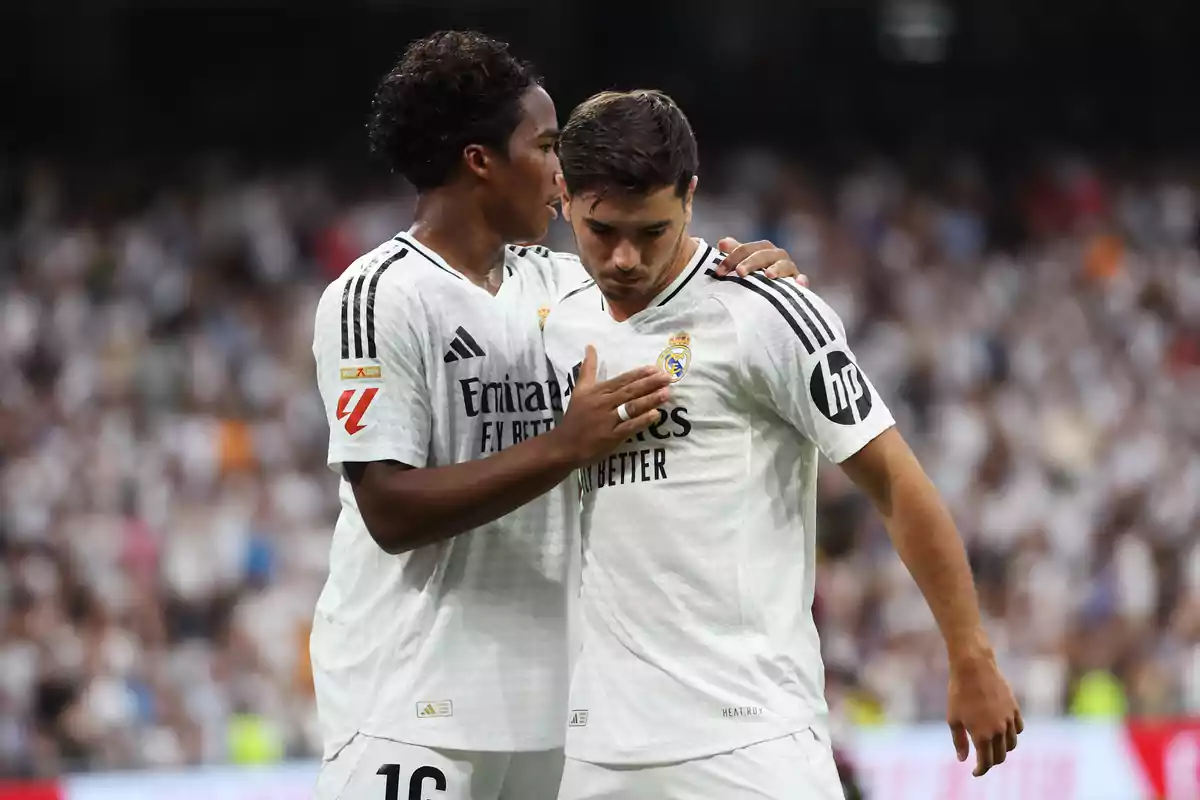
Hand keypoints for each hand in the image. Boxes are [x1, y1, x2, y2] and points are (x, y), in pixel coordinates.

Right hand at [553, 345, 670, 466]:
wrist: (564, 445)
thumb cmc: (575, 416)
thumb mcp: (579, 389)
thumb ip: (587, 368)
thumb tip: (590, 346)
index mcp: (597, 391)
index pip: (621, 380)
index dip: (638, 374)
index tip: (654, 368)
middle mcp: (603, 403)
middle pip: (629, 392)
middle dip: (649, 384)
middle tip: (668, 378)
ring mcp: (608, 421)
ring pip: (631, 408)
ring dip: (649, 400)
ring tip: (666, 393)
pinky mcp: (611, 437)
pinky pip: (629, 427)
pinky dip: (642, 421)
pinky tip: (655, 415)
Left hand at [714, 237, 808, 284]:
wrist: (779, 292)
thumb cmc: (757, 276)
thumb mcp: (745, 264)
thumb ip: (735, 253)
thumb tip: (722, 242)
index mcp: (762, 250)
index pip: (747, 249)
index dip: (732, 258)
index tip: (719, 272)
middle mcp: (777, 256)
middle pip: (764, 254)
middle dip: (751, 262)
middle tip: (740, 273)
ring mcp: (789, 269)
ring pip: (784, 264)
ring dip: (777, 268)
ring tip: (768, 275)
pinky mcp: (799, 282)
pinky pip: (802, 280)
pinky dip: (801, 281)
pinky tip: (798, 284)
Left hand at [947, 651, 1023, 776]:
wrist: (973, 667)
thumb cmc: (959, 692)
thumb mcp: (953, 719)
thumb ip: (959, 741)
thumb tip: (963, 759)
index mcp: (982, 735)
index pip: (986, 762)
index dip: (980, 770)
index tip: (975, 772)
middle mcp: (999, 731)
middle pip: (1001, 756)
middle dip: (991, 762)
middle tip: (983, 760)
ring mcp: (1009, 720)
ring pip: (1012, 744)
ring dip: (1003, 749)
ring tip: (993, 746)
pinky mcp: (1014, 709)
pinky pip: (1018, 729)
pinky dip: (1012, 734)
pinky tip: (1003, 732)